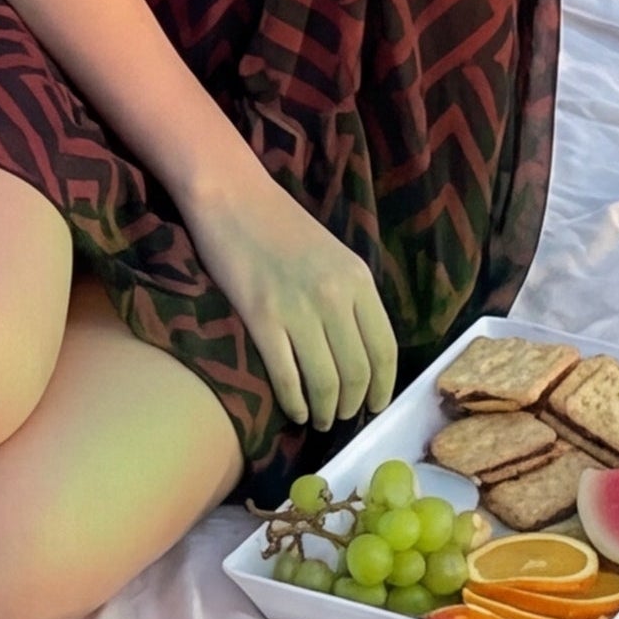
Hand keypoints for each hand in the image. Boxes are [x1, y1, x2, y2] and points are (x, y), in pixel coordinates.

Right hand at [181, 159, 402, 434]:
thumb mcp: (335, 256)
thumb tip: (360, 351)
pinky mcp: (261, 317)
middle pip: (356, 372)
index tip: (376, 406)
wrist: (234, 198)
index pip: (384, 349)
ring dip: (324, 410)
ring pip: (324, 380)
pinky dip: (294, 401)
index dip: (383, 386)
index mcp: (359, 280)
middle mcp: (336, 297)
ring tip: (318, 420)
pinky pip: (286, 375)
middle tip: (343, 418)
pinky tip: (293, 410)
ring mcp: (298, 309)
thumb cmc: (283, 226)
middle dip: (352, 405)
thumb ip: (352, 298)